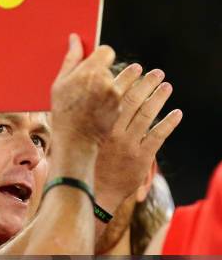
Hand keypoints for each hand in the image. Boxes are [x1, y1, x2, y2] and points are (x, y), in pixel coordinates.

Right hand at [51, 34, 120, 149]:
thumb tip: (75, 39)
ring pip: (126, 81)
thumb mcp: (60, 84)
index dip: (102, 56)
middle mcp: (107, 82)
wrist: (74, 142)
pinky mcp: (122, 109)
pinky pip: (123, 97)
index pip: (107, 51)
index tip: (99, 60)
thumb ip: (71, 59)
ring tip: (124, 82)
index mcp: (91, 72)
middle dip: (110, 71)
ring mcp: (116, 97)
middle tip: (106, 75)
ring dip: (126, 80)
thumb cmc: (63, 112)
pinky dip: (119, 98)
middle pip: (115, 67)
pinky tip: (109, 105)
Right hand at [95, 64, 182, 211]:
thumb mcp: (82, 139)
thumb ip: (89, 120)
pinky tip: (177, 113)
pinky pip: (158, 136)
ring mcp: (129, 145)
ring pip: (146, 115)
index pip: (115, 96)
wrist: (95, 191)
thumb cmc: (87, 164)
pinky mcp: (142, 157)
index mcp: (99, 125)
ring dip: (159, 98)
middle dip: (146, 84)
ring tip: (167, 86)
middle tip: (157, 72)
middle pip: (133, 101)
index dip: (127, 80)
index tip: (135, 68)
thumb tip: (90, 100)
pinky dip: (169, 123)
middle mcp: (114, 132)